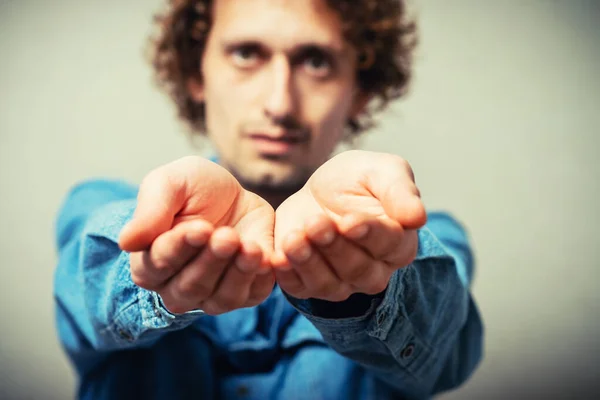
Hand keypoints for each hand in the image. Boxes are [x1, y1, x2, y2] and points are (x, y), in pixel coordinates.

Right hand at [118, 156, 275, 314]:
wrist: (235, 194)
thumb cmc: (194, 189)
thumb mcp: (171, 183)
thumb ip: (151, 209)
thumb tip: (127, 242)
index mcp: (150, 263)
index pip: (159, 266)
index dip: (180, 248)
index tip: (200, 227)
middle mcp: (177, 287)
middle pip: (191, 287)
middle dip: (211, 260)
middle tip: (227, 235)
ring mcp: (212, 295)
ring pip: (221, 298)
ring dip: (237, 273)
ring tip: (250, 247)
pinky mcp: (246, 293)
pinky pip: (251, 296)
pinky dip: (260, 278)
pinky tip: (265, 255)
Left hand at [272, 150, 426, 301]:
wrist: (319, 191)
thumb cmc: (357, 180)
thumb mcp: (381, 171)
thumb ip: (400, 191)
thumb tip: (417, 217)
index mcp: (398, 242)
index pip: (390, 244)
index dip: (369, 234)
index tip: (350, 220)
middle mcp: (374, 270)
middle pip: (359, 269)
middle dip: (335, 247)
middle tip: (315, 223)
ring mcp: (342, 282)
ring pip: (330, 284)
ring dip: (309, 262)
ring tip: (293, 238)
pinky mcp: (309, 284)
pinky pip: (300, 288)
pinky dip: (288, 275)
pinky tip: (277, 257)